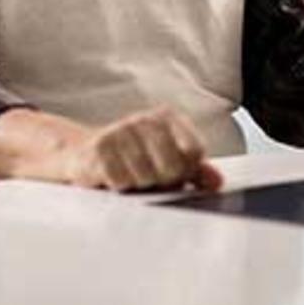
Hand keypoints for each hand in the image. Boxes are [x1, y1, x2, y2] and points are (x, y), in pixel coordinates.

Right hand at [58, 106, 222, 191]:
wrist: (85, 153)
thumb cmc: (136, 158)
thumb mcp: (169, 160)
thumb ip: (196, 171)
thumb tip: (218, 182)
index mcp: (169, 117)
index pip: (195, 151)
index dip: (188, 170)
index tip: (177, 174)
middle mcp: (146, 119)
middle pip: (172, 168)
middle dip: (163, 181)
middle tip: (151, 177)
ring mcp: (121, 130)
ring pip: (146, 177)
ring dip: (139, 186)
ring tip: (131, 176)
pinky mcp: (100, 147)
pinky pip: (121, 181)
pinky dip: (119, 186)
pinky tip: (113, 176)